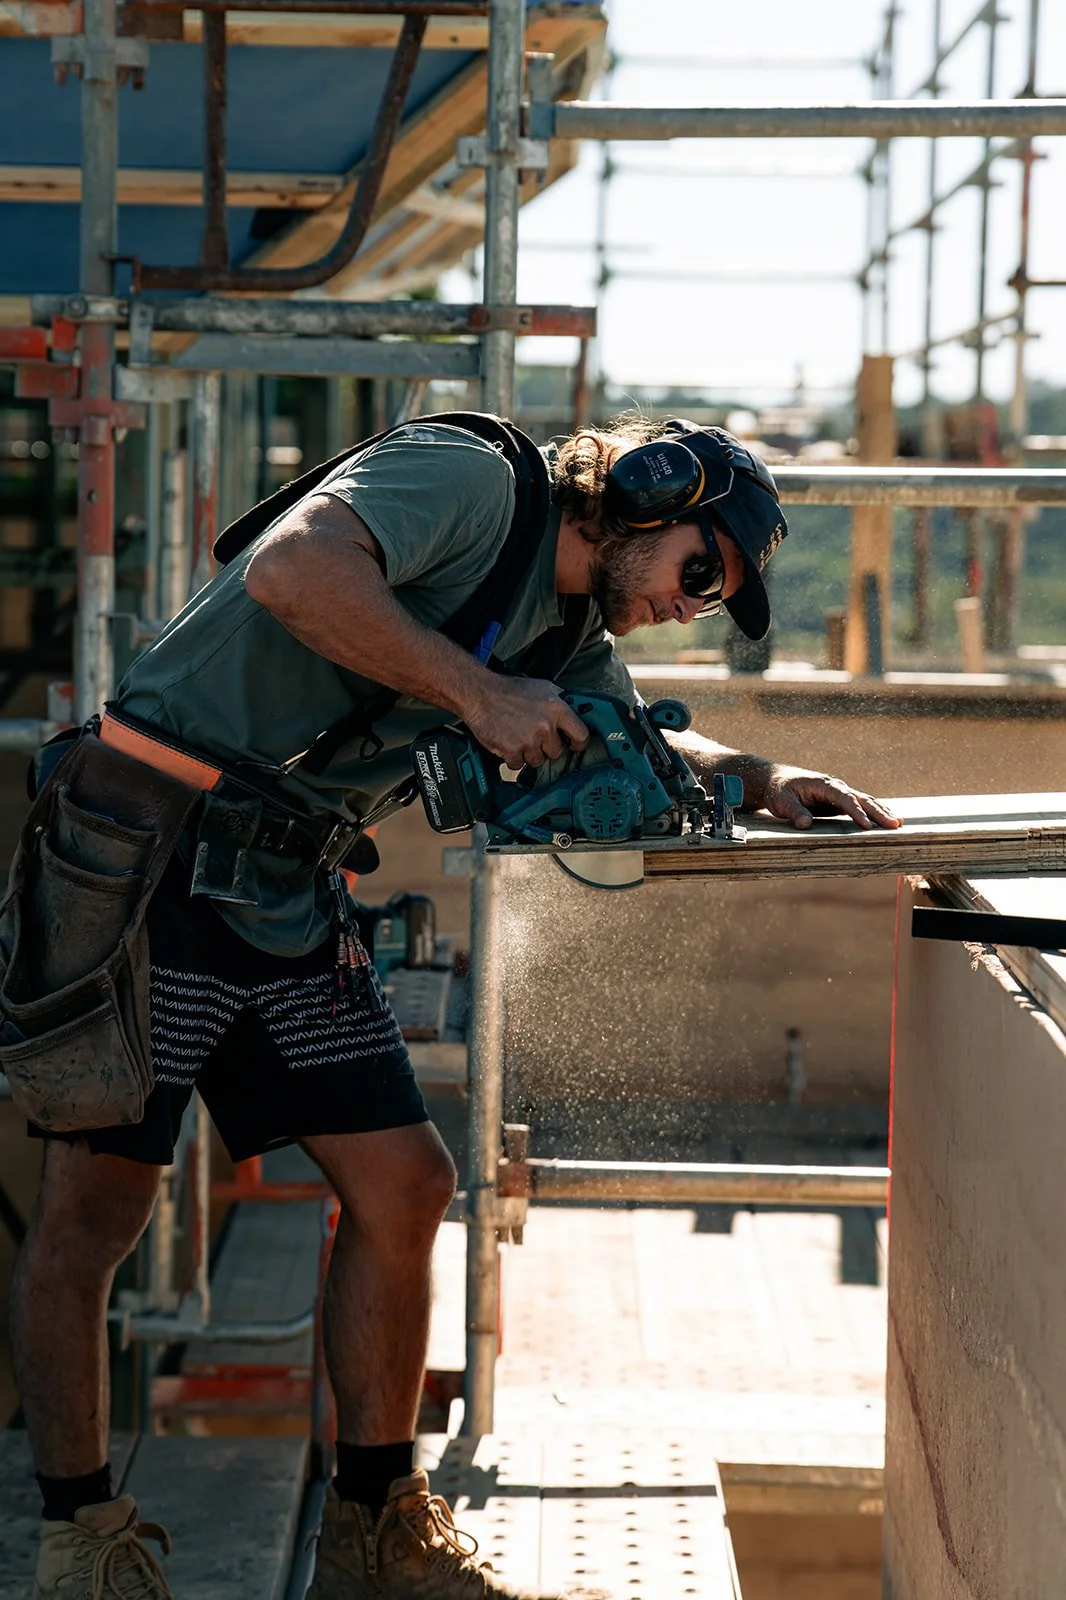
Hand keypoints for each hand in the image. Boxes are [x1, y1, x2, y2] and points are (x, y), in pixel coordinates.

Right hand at [461, 676, 588, 769]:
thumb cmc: (508, 690)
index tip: (574, 746)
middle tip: (535, 738)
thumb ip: (558, 702)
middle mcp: (545, 726)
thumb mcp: (541, 687)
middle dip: (547, 748)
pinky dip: (512, 758)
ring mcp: (528, 740)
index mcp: (556, 709)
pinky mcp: (512, 750)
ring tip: (519, 739)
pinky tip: (508, 744)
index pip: (581, 734)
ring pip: (537, 761)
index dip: (578, 744)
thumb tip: (570, 712)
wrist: (480, 694)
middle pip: (556, 752)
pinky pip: (518, 765)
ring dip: (529, 754)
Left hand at [764, 767, 900, 830]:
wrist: (778, 781)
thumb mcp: (782, 802)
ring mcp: (840, 793)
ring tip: (898, 824)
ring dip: (881, 812)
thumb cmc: (780, 791)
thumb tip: (805, 824)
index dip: (855, 812)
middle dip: (878, 812)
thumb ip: (794, 812)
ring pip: (865, 801)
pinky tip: (887, 820)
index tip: (866, 825)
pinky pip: (861, 806)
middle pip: (861, 798)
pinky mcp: (840, 802)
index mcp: (823, 784)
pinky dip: (875, 812)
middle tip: (894, 824)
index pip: (843, 798)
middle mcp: (836, 787)